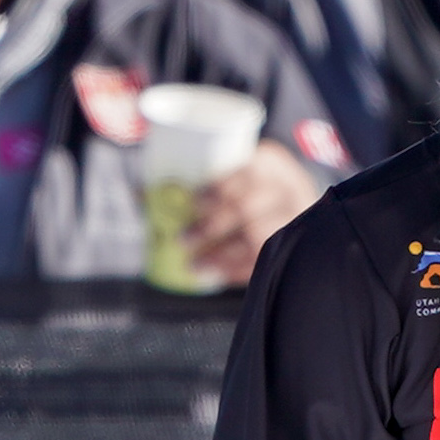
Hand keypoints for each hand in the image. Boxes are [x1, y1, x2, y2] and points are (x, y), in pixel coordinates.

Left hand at [178, 142, 329, 286]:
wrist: (295, 220)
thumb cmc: (250, 192)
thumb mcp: (236, 176)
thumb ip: (198, 182)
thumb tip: (142, 193)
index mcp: (272, 163)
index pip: (249, 170)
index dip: (221, 186)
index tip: (195, 202)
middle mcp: (289, 189)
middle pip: (249, 206)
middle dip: (213, 224)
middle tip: (182, 239)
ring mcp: (296, 221)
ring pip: (257, 238)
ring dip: (221, 255)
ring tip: (193, 265)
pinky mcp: (297, 250)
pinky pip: (264, 262)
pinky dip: (235, 271)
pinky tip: (215, 276)